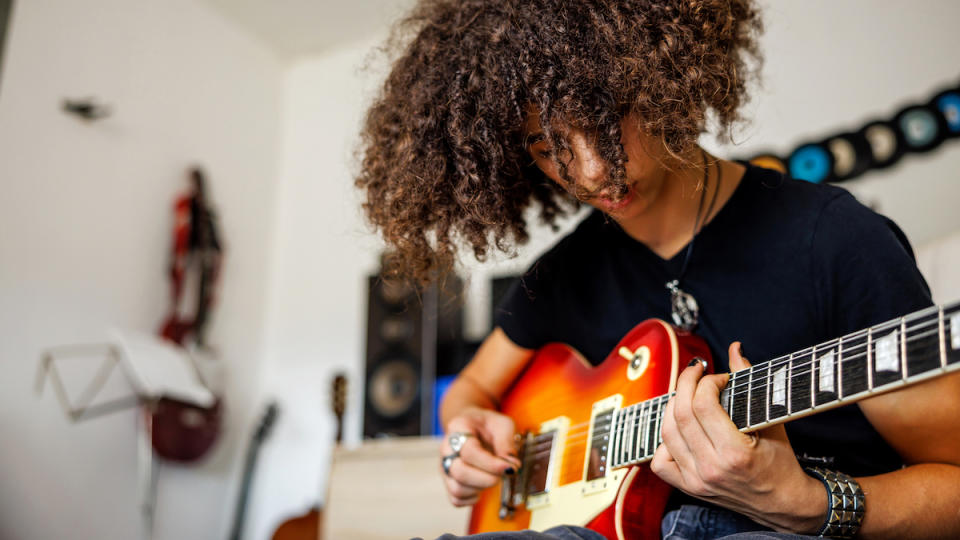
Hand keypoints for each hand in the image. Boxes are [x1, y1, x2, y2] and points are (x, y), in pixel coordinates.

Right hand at [440, 407, 521, 506]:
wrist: (474, 426)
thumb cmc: (488, 426)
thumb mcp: (502, 424)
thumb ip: (506, 442)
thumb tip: (510, 465)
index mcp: (458, 428)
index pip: (469, 452)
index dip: (491, 464)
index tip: (510, 468)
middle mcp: (446, 448)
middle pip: (459, 472)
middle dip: (486, 479)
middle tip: (504, 474)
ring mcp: (445, 466)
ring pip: (457, 488)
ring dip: (480, 489)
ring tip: (493, 478)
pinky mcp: (448, 481)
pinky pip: (456, 499)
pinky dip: (472, 499)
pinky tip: (483, 487)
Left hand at [650, 342, 826, 532]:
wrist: (784, 503)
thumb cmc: (781, 462)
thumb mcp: (771, 420)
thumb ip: (750, 382)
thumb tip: (734, 349)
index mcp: (734, 453)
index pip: (703, 405)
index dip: (707, 381)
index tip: (718, 377)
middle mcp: (711, 469)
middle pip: (680, 415)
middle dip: (686, 384)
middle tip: (697, 373)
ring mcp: (697, 480)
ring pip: (666, 433)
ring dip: (673, 406)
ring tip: (687, 395)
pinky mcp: (689, 488)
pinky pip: (660, 462)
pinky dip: (664, 441)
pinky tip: (680, 429)